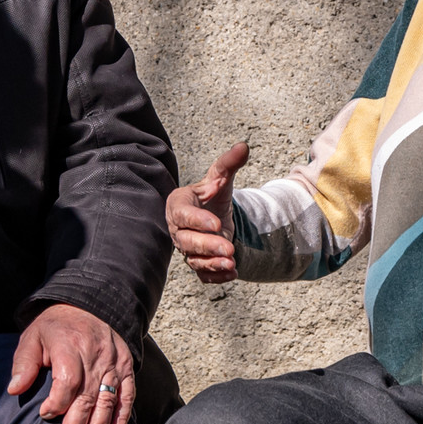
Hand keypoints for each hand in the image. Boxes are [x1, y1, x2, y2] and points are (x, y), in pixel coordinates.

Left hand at [8, 303, 135, 423]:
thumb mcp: (32, 337)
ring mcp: (113, 363)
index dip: (57, 402)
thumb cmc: (54, 327)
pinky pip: (127, 396)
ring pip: (107, 401)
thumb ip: (24, 363)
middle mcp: (95, 356)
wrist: (87, 306)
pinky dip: (122, 419)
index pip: (68, 380)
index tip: (45, 415)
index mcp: (70, 346)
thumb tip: (14, 389)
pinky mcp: (125, 368)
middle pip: (86, 397)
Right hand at [166, 141, 248, 283]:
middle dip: (207, 245)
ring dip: (212, 264)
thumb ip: (229, 163)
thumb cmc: (212, 194)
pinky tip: (233, 273)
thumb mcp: (221, 177)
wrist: (214, 216)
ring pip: (194, 260)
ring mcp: (187, 248)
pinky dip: (217, 277)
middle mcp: (178, 229)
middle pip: (187, 241)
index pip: (182, 214)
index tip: (216, 224)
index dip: (197, 220)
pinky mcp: (198, 263)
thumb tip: (244, 146)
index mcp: (179, 205)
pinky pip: (203, 275)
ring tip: (231, 263)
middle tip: (229, 247)